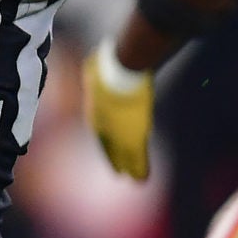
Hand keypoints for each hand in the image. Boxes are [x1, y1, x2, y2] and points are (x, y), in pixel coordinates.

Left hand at [83, 48, 154, 180]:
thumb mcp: (98, 65)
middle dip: (115, 158)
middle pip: (110, 147)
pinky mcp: (132, 138)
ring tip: (135, 180)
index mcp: (96, 111)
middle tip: (119, 172)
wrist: (118, 71)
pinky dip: (140, 168)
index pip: (100, 129)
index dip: (106, 140)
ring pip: (124, 155)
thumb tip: (97, 58)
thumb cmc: (109, 63)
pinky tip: (141, 179)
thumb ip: (98, 67)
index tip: (109, 147)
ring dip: (130, 168)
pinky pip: (137, 157)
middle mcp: (104, 127)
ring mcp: (117, 133)